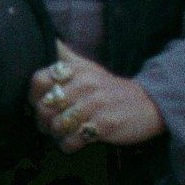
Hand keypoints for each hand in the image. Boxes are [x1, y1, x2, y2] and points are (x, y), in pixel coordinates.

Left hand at [31, 45, 164, 151]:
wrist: (149, 104)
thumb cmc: (110, 89)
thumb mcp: (90, 68)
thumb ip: (67, 57)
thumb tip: (50, 39)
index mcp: (78, 70)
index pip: (39, 80)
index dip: (34, 95)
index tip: (41, 103)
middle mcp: (85, 84)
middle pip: (45, 106)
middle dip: (43, 120)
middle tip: (50, 124)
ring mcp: (96, 104)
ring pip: (57, 124)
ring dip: (56, 133)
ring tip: (63, 133)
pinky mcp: (105, 125)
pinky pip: (72, 140)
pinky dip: (68, 145)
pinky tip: (74, 142)